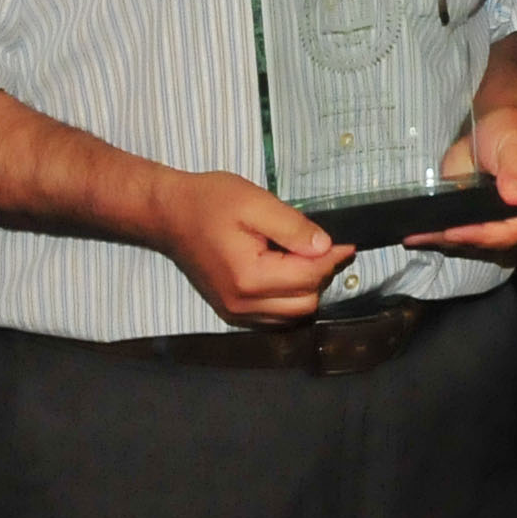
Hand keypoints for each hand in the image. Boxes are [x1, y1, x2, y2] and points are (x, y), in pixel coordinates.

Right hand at [161, 169, 356, 323]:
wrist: (168, 215)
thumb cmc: (209, 202)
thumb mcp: (255, 202)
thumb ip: (293, 227)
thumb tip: (326, 247)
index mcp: (250, 277)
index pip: (309, 276)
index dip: (333, 258)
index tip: (348, 242)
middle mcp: (243, 304)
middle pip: (306, 302)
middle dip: (321, 275)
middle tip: (322, 246)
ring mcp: (235, 313)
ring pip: (293, 314)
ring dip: (306, 289)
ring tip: (302, 257)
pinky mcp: (231, 312)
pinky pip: (275, 316)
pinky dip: (288, 298)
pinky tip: (284, 271)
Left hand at [409, 97, 516, 254]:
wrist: (492, 129)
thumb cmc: (510, 133)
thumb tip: (516, 196)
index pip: (515, 230)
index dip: (485, 234)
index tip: (457, 230)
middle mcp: (516, 221)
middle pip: (489, 241)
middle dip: (459, 238)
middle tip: (430, 233)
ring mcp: (492, 223)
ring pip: (469, 241)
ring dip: (441, 239)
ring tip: (416, 235)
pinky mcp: (471, 219)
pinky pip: (455, 232)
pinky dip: (435, 233)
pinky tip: (416, 233)